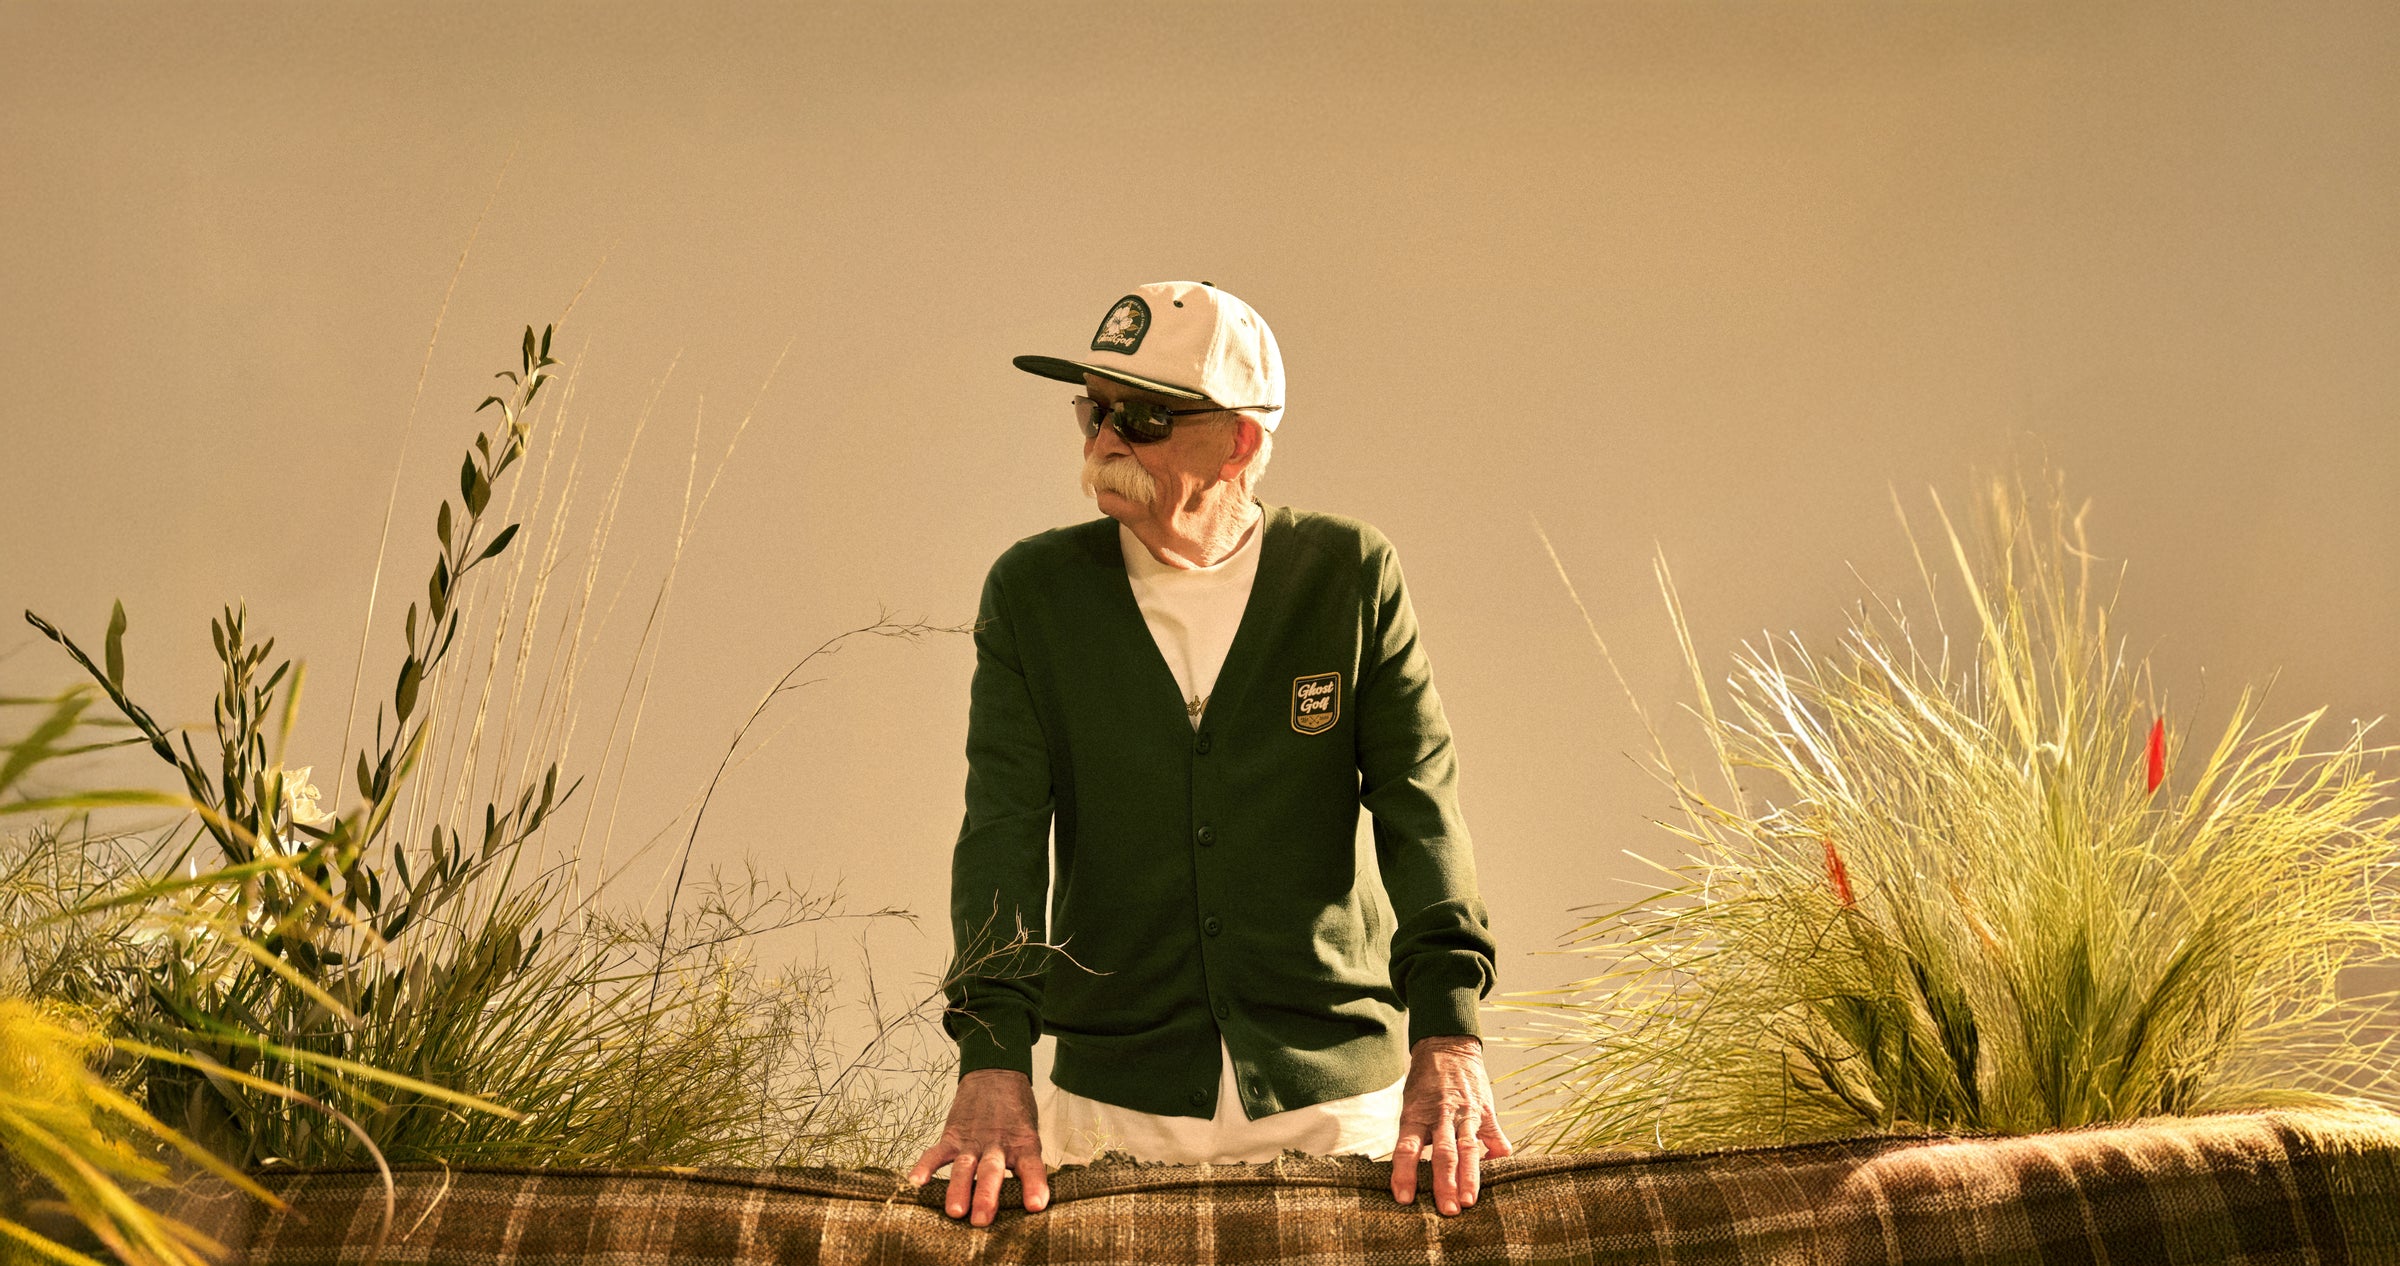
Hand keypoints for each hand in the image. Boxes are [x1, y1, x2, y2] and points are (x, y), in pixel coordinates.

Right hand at [907, 1068, 1049, 1225]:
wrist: (997, 1073)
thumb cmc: (1017, 1112)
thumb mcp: (1030, 1134)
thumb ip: (1027, 1164)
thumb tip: (1033, 1204)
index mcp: (1022, 1144)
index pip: (1031, 1166)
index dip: (1034, 1185)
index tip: (1036, 1206)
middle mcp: (997, 1144)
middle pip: (991, 1171)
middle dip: (986, 1196)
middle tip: (982, 1220)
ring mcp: (972, 1141)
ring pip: (964, 1166)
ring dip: (958, 1189)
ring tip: (955, 1211)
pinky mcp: (952, 1136)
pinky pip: (936, 1153)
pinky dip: (925, 1167)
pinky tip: (916, 1182)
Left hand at [1390, 1035, 1510, 1214]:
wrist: (1447, 1045)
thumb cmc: (1425, 1082)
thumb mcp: (1411, 1105)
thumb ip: (1414, 1136)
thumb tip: (1409, 1174)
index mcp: (1416, 1114)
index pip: (1407, 1148)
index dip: (1404, 1174)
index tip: (1404, 1199)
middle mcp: (1441, 1115)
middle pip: (1442, 1154)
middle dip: (1445, 1184)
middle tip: (1448, 1210)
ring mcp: (1466, 1113)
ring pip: (1469, 1148)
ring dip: (1470, 1177)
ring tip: (1471, 1201)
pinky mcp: (1486, 1112)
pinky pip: (1496, 1138)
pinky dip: (1499, 1157)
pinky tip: (1500, 1172)